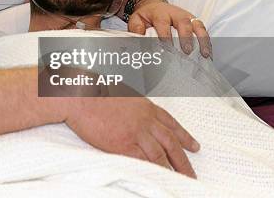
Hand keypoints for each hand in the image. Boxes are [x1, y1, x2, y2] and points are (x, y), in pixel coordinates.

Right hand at [65, 97, 199, 177]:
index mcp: (145, 106)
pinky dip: (152, 170)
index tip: (194, 146)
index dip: (185, 136)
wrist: (79, 96)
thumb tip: (134, 114)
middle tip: (191, 172)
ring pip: (160, 155)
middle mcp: (145, 120)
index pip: (171, 124)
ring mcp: (135, 133)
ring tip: (180, 180)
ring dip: (172, 169)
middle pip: (171, 143)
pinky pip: (142, 161)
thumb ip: (133, 107)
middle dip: (184, 160)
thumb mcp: (121, 93)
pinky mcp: (123, 144)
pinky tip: (157, 176)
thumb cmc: (94, 92)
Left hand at [127, 0, 211, 57]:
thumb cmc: (145, 16)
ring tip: (205, 54)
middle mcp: (176, 13)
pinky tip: (208, 53)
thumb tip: (139, 40)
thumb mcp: (136, 19)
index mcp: (160, 13)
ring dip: (202, 39)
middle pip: (184, 23)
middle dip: (186, 37)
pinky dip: (207, 41)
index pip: (163, 23)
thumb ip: (136, 29)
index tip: (167, 47)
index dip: (165, 35)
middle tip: (187, 51)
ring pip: (197, 25)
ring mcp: (187, 16)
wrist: (153, 5)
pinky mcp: (194, 21)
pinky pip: (203, 30)